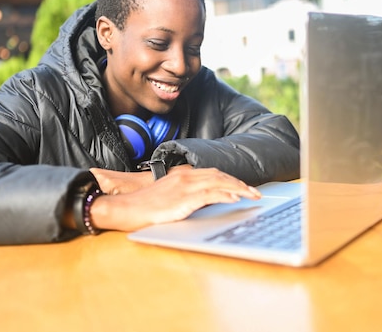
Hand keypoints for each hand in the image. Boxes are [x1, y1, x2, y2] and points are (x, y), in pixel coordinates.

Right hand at [89, 166, 261, 231]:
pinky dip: (224, 195)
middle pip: (220, 176)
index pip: (213, 173)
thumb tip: (205, 202)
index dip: (231, 179)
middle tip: (256, 193)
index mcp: (183, 175)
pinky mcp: (182, 199)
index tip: (244, 187)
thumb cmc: (144, 206)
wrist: (125, 208)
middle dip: (240, 183)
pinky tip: (235, 199)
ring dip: (239, 189)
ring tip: (253, 195)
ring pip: (218, 183)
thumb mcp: (168, 197)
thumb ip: (186, 196)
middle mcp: (185, 177)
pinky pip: (209, 195)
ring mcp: (184, 187)